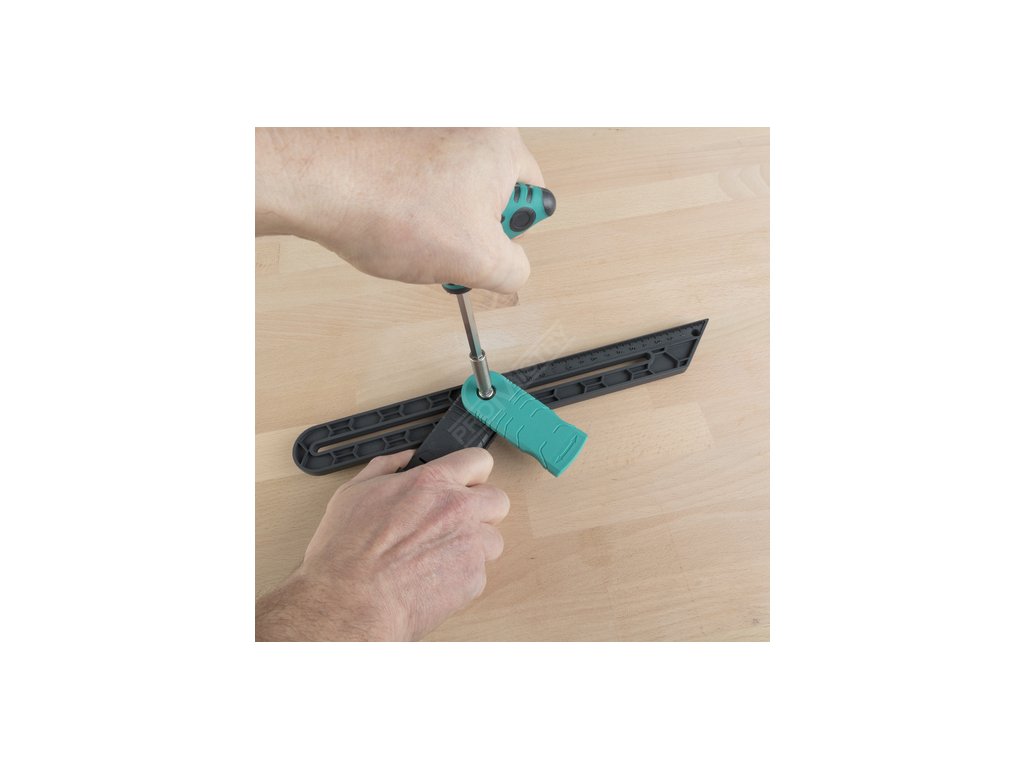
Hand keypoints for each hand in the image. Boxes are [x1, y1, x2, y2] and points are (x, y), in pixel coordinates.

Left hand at [255, 128, 544, 293]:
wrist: (314, 182)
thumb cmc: (387, 208)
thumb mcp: (476, 261)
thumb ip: (513, 270)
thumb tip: (513, 271)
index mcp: (501, 143)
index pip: (532, 197)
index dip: (508, 235)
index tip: (483, 250)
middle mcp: (468, 123)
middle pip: (489, 192)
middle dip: (470, 227)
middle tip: (443, 245)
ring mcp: (428, 126)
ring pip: (450, 188)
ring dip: (436, 218)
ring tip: (408, 231)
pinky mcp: (393, 137)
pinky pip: (416, 179)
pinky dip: (407, 201)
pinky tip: (388, 218)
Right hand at [255, 448, 508, 640]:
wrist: (351, 602)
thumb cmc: (346, 552)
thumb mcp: (355, 492)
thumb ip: (386, 467)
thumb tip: (403, 458)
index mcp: (433, 482)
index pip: (478, 460)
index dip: (472, 472)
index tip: (467, 481)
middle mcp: (459, 509)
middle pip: (498, 500)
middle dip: (481, 510)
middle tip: (454, 523)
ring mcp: (470, 545)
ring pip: (492, 539)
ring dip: (473, 546)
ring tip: (439, 556)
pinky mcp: (474, 579)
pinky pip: (480, 572)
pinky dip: (462, 576)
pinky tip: (433, 579)